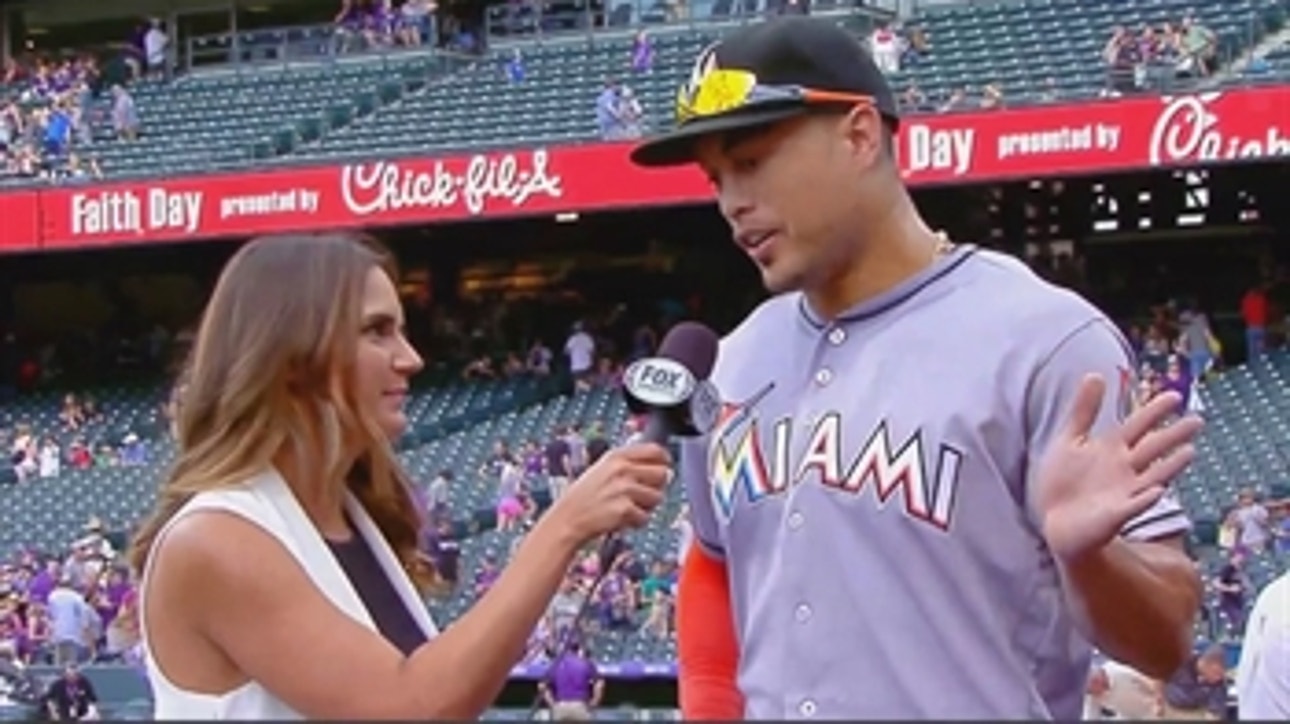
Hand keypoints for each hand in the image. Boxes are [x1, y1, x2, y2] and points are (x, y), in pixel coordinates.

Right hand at [547, 443, 672, 542]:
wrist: (568, 518)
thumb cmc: (585, 495)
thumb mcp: (603, 468)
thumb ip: (630, 463)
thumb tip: (662, 465)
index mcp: (617, 456)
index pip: (655, 450)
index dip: (664, 460)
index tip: (664, 467)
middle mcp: (622, 469)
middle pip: (663, 474)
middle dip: (657, 486)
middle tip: (642, 494)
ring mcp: (624, 489)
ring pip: (657, 497)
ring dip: (646, 506)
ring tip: (627, 507)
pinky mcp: (625, 510)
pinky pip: (645, 517)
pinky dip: (636, 522)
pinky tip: (621, 518)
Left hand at [1035, 374, 1203, 562]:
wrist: (1053, 519)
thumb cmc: (1064, 480)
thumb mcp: (1069, 439)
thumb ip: (1083, 410)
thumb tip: (1095, 374)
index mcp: (1113, 448)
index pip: (1138, 425)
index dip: (1154, 411)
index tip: (1174, 396)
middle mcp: (1124, 469)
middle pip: (1153, 448)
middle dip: (1173, 435)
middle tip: (1197, 420)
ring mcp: (1123, 492)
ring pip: (1152, 476)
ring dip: (1170, 466)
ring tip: (1189, 452)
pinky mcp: (1115, 516)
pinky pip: (1132, 507)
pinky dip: (1144, 499)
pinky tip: (1157, 492)